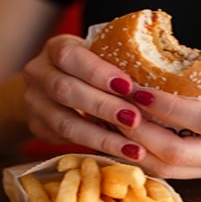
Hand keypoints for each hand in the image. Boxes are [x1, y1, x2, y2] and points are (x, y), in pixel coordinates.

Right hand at [21, 34, 148, 160]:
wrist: (51, 86)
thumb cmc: (90, 67)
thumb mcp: (99, 55)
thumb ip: (120, 61)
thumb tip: (167, 73)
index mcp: (56, 48)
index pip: (70, 57)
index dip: (98, 72)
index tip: (128, 86)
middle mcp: (38, 73)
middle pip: (66, 90)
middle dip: (103, 107)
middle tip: (135, 119)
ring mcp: (33, 103)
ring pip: (65, 123)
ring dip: (102, 137)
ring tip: (133, 147)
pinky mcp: (38, 128)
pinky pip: (66, 141)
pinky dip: (95, 147)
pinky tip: (121, 153)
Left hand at [119, 71, 200, 178]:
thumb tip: (162, 55)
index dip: (168, 108)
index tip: (138, 89)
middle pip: (180, 155)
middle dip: (140, 132)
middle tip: (113, 108)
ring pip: (171, 171)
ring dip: (134, 149)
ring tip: (110, 125)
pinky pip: (173, 173)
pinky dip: (145, 157)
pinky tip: (124, 139)